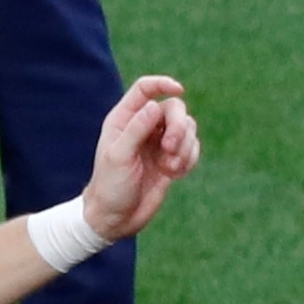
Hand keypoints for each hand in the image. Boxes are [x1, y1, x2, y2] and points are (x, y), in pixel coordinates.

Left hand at [80, 73, 202, 241]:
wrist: (116, 218)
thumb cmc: (110, 187)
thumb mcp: (119, 157)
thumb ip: (136, 130)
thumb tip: (154, 105)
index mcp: (123, 120)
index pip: (145, 89)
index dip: (162, 84)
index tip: (178, 90)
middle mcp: (143, 127)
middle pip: (174, 108)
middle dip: (179, 126)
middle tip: (169, 148)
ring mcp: (159, 142)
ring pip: (188, 127)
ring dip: (185, 146)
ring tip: (171, 167)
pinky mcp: (172, 158)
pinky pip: (193, 147)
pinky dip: (190, 158)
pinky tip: (175, 174)